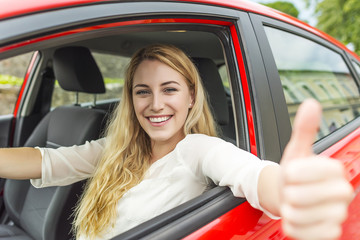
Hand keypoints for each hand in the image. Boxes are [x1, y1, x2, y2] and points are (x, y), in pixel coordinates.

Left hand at [280, 99, 353, 239]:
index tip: (292, 171)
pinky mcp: (329, 233)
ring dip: (288, 208)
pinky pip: (304, 232)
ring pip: (298, 214)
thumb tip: (311, 103)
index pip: (311, 170)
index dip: (296, 172)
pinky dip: (292, 225)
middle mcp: (342, 193)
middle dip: (288, 191)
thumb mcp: (297, 150)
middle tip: (292, 190)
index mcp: (335, 170)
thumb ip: (305, 129)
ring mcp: (337, 214)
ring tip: (294, 203)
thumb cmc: (295, 174)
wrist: (291, 197)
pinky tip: (297, 218)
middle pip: (300, 195)